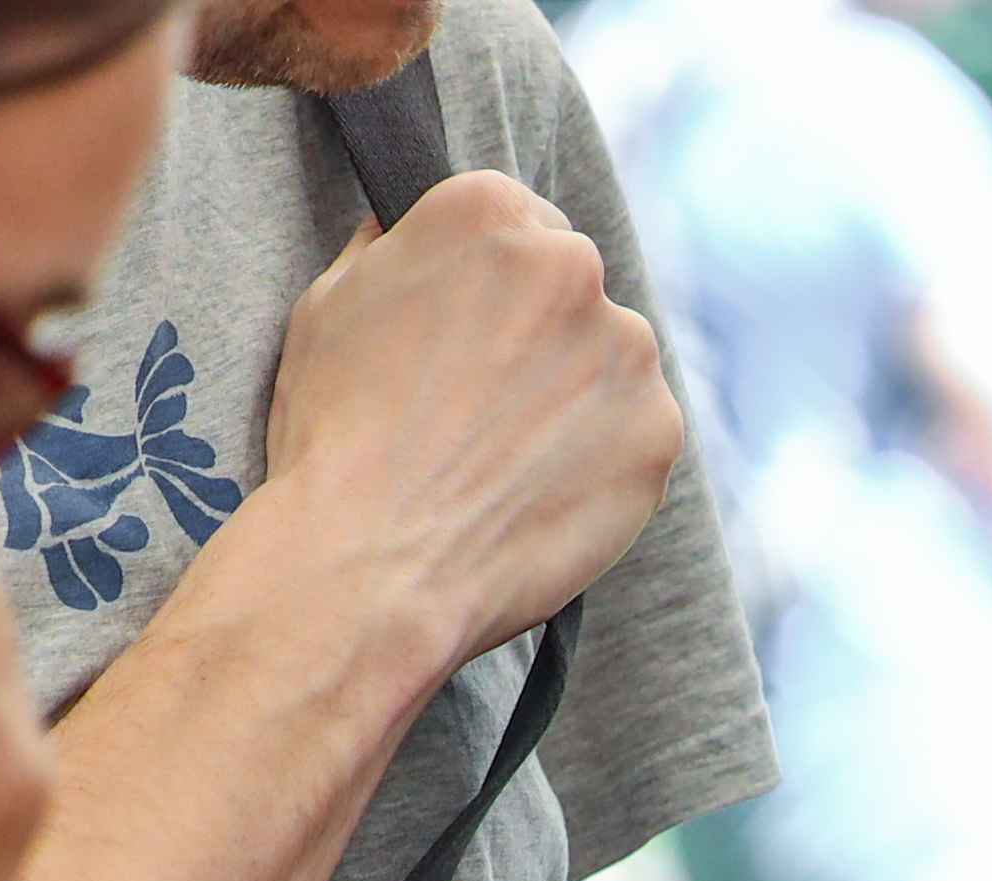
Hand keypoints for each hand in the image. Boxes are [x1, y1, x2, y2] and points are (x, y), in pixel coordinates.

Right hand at [252, 169, 685, 684]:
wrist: (374, 560)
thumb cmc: (336, 432)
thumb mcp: (331, 301)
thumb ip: (392, 250)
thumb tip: (407, 230)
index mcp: (488, 210)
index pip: (521, 224)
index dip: (493, 286)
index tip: (468, 334)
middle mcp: (572, 264)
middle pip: (572, 289)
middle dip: (539, 336)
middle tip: (484, 406)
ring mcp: (627, 350)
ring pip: (610, 361)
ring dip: (575, 396)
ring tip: (507, 458)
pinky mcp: (660, 430)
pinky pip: (636, 433)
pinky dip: (603, 459)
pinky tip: (541, 491)